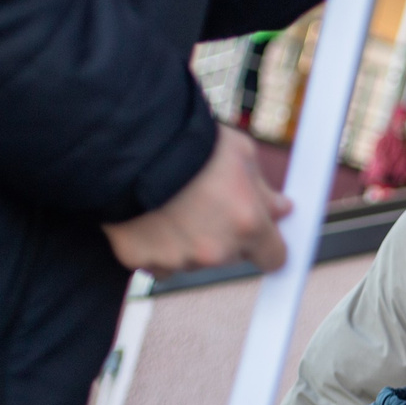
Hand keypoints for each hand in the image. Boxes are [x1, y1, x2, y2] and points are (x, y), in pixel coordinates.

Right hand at [103, 127, 289, 276]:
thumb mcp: (240, 154)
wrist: (124, 142)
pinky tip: (150, 217)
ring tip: (174, 203)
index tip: (261, 236)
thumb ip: (263, 189)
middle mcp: (216, 250)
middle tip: (206, 203)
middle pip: (232, 256)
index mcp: (249, 225)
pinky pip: (156, 262)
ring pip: (192, 260)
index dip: (268, 245)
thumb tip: (281, 209)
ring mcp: (176, 259)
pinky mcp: (139, 259)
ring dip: (189, 241)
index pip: (274, 258)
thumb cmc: (187, 142)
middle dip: (226, 236)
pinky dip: (155, 246)